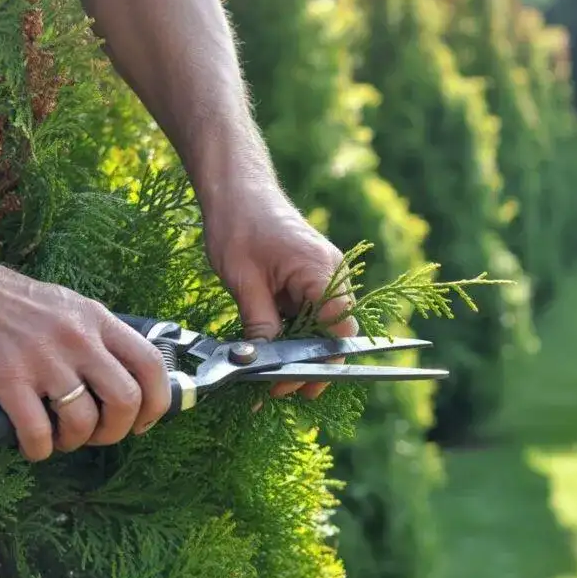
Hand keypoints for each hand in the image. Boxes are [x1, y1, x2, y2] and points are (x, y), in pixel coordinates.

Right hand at [0, 260, 171, 460]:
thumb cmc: (13, 305)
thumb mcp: (71, 308)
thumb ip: (100, 339)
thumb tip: (129, 379)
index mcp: (98, 320)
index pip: (152, 364)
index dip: (157, 402)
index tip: (143, 420)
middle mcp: (78, 339)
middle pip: (126, 400)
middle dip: (118, 430)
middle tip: (98, 435)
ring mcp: (44, 360)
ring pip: (85, 421)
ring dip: (77, 441)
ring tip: (62, 437)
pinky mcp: (8, 379)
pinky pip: (38, 432)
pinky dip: (41, 449)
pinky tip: (34, 445)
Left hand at [202, 181, 357, 399]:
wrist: (236, 187)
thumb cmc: (239, 223)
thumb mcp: (243, 280)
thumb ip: (259, 324)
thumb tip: (262, 363)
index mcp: (322, 272)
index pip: (340, 331)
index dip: (321, 364)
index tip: (293, 385)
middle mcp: (332, 274)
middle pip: (333, 334)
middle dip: (308, 365)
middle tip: (276, 391)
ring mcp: (323, 276)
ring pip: (319, 328)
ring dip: (296, 352)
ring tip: (266, 377)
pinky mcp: (309, 278)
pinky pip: (307, 315)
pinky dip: (290, 335)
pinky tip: (268, 351)